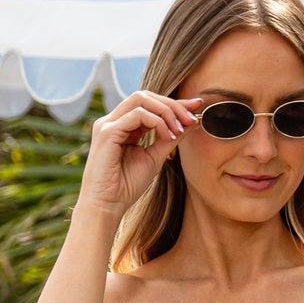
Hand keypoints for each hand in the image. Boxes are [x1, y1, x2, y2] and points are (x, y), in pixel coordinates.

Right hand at [76, 90, 200, 216]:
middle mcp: (113, 121)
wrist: (107, 206)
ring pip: (141, 99)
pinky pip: (137, 114)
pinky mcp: (107, 132)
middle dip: (172, 104)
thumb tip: (192, 121)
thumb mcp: (155, 157)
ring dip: (165, 111)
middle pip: (145, 96)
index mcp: (122, 126)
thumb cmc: (126, 186)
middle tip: (190, 118)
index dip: (173, 103)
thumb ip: (170, 138)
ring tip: (178, 130)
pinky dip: (156, 122)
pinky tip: (166, 136)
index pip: (149, 104)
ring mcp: (108, 124)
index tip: (196, 106)